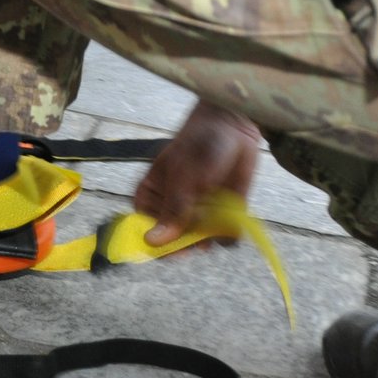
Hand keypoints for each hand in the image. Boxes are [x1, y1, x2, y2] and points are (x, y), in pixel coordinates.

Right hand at [133, 100, 261, 246]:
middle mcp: (174, 208)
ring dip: (208, 239)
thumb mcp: (184, 177)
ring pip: (198, 241)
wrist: (235, 127)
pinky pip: (224, 236)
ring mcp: (199, 213)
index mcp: (152, 196)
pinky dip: (229, 234)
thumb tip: (151, 241)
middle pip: (171, 239)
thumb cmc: (199, 145)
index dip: (152, 241)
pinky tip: (231, 223)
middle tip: (196, 245)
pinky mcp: (224, 215)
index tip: (166, 251)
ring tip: (215, 227)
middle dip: (184, 243)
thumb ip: (173, 209)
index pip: (143, 227)